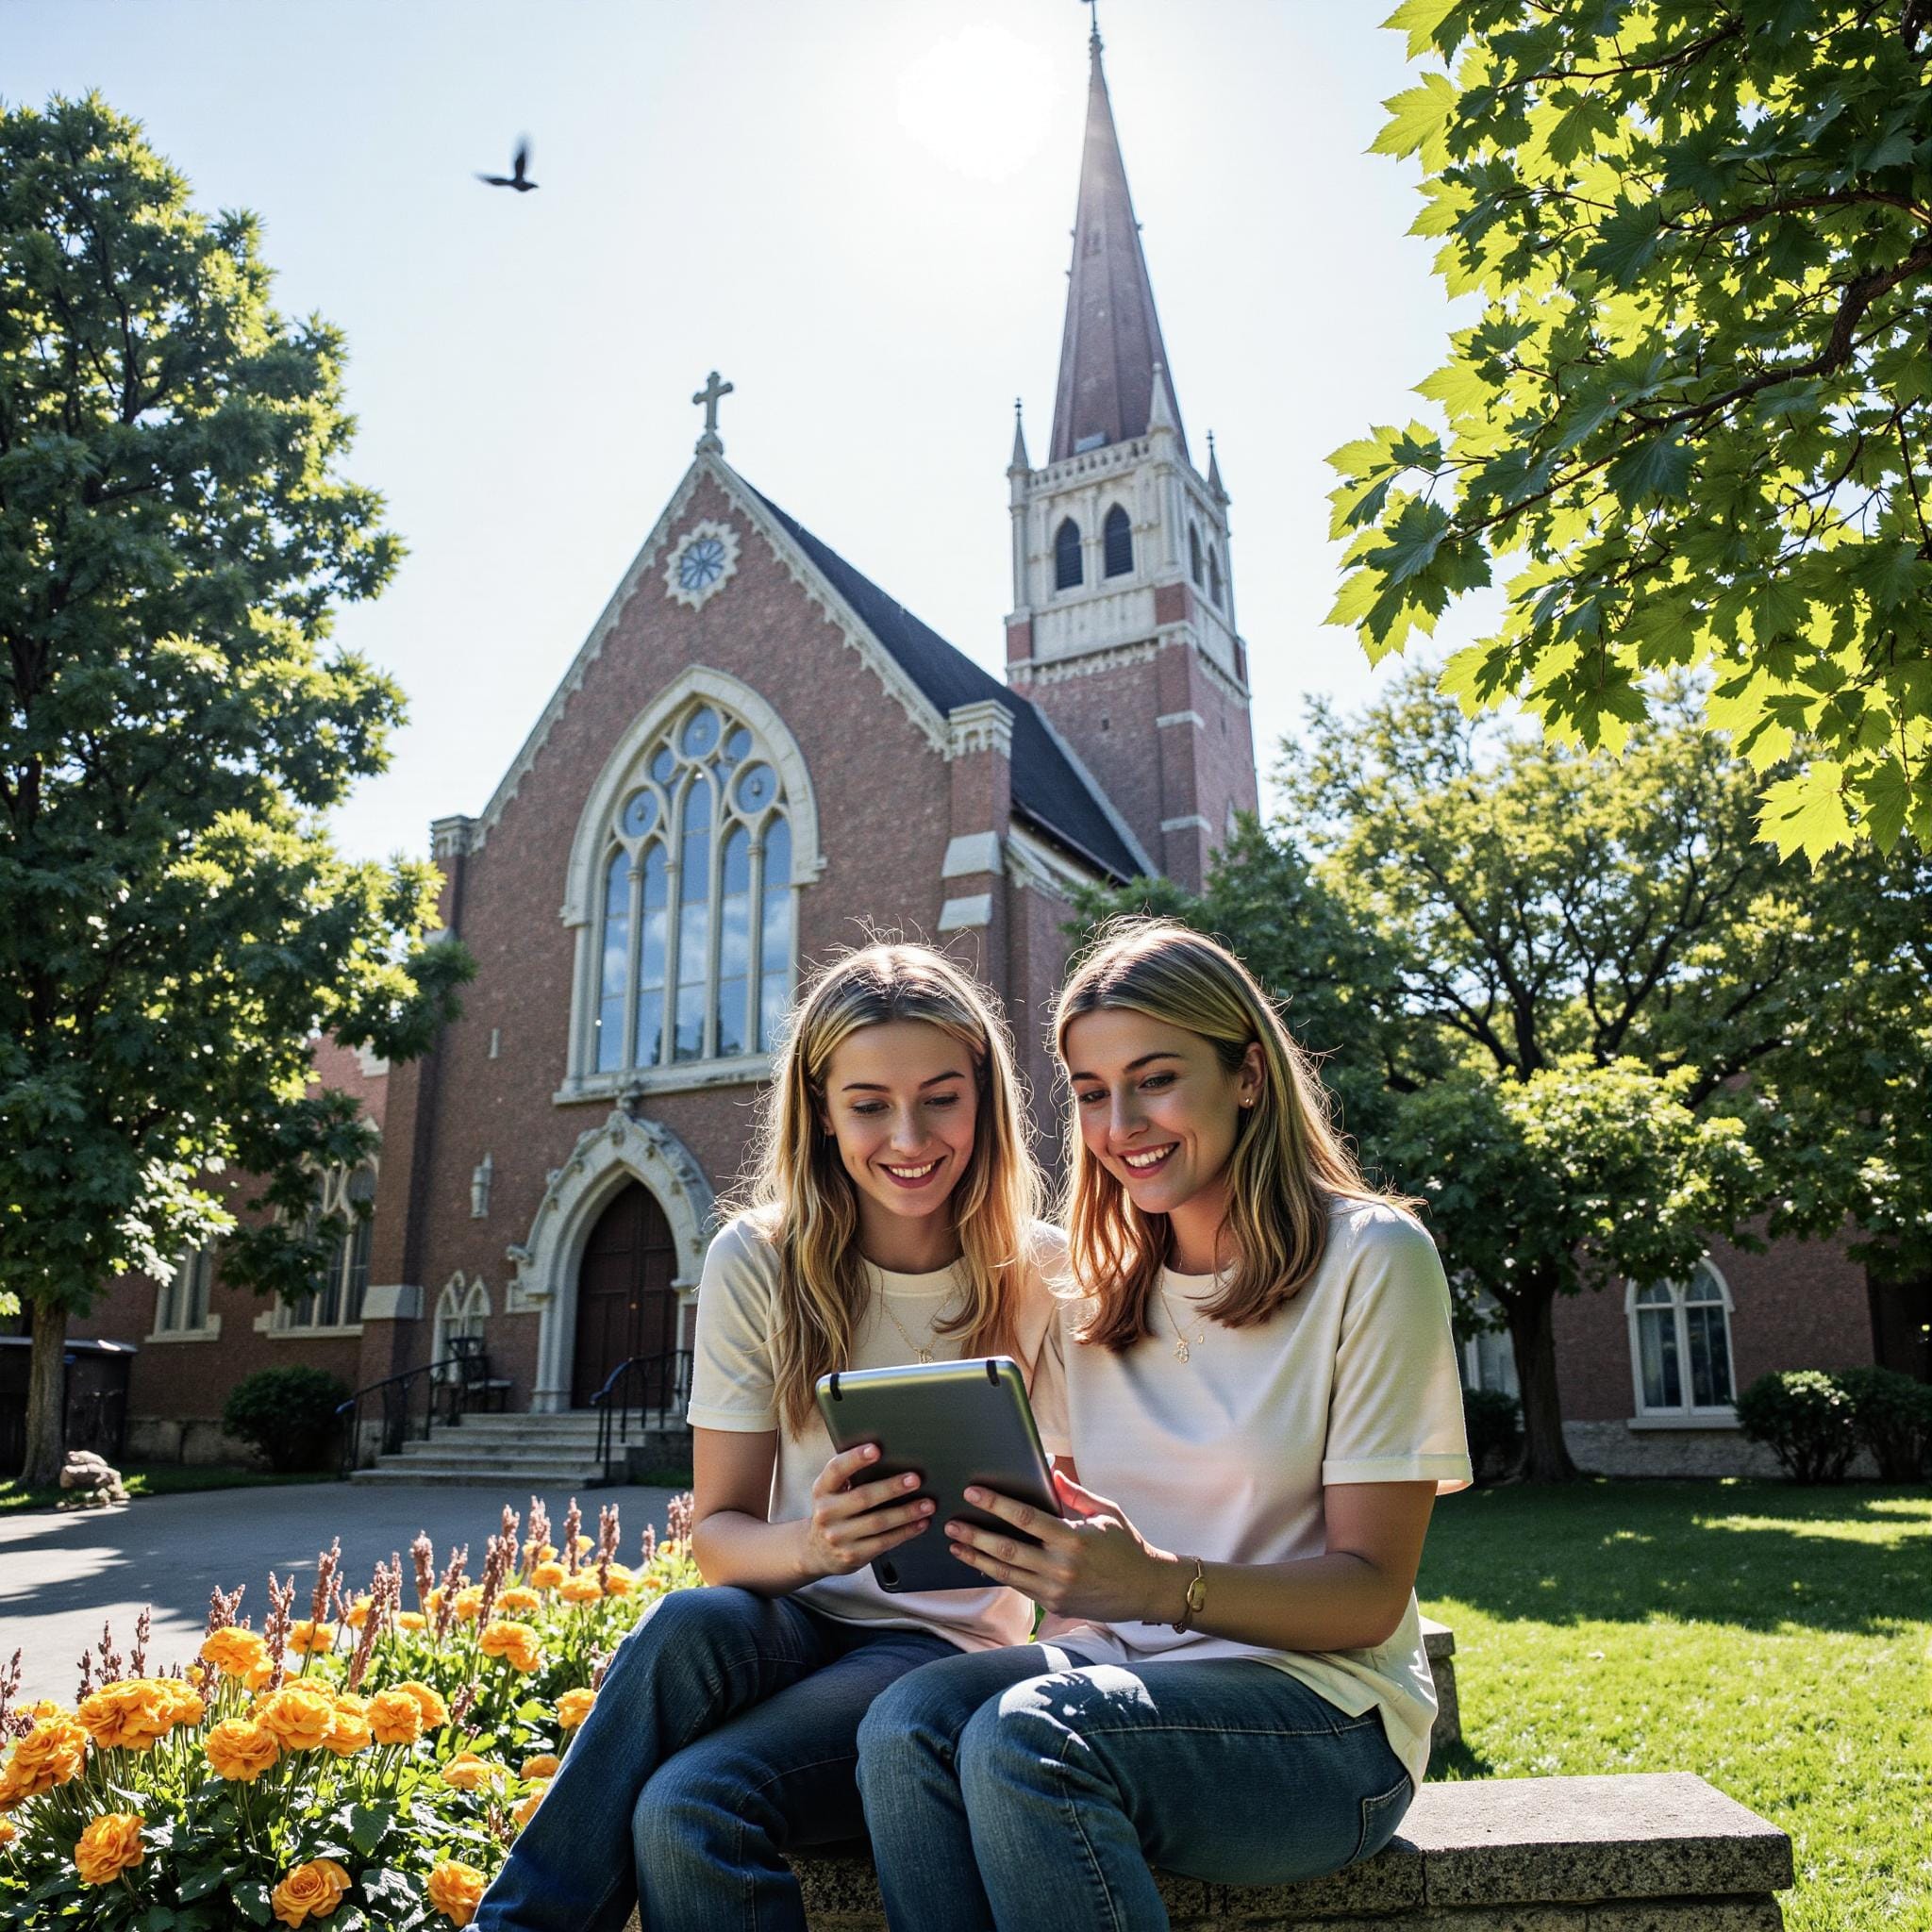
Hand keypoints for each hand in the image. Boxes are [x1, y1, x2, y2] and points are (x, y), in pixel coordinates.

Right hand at [798, 1442, 934, 1580]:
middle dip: (892, 1488)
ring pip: (878, 1522)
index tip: (876, 1449)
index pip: (836, 1470)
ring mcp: (838, 1536)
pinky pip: (884, 1542)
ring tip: (927, 1504)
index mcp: (822, 1489)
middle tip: (915, 1479)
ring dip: (906, 1513)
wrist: (817, 1552)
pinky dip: (905, 1532)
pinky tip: (920, 1523)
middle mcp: (826, 1512)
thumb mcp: (832, 1493)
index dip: (855, 1458)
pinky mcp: (852, 1555)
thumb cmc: (834, 1512)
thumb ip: (851, 1478)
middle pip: (863, 1497)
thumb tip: (890, 1458)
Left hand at [945, 1469, 1182, 1623]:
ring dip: (977, 1558)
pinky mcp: (1053, 1606)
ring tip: (955, 1546)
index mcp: (1073, 1538)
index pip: (1025, 1518)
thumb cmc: (1127, 1546)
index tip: (973, 1493)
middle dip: (975, 1536)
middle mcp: (1061, 1567)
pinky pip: (1019, 1587)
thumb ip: (1075, 1494)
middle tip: (951, 1524)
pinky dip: (997, 1574)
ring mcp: (1055, 1590)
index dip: (996, 1504)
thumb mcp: (1106, 1512)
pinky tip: (980, 1563)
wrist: (1145, 1590)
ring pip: (1006, 1573)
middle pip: (1007, 1549)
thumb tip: (1050, 1471)